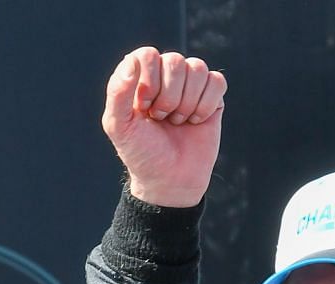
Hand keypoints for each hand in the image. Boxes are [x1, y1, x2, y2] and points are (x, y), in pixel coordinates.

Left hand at [100, 47, 225, 207]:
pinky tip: (195, 121)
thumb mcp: (119, 126)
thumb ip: (117, 92)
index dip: (148, 81)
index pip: (147, 54)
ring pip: (197, 68)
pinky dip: (205, 106)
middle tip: (160, 118)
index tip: (143, 107)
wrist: (170, 179)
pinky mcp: (212, 94)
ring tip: (177, 121)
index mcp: (139, 77)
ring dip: (187, 103)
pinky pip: (216, 81)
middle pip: (175, 60)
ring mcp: (190, 83)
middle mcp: (165, 75)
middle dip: (168, 97)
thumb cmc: (141, 152)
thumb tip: (132, 60)